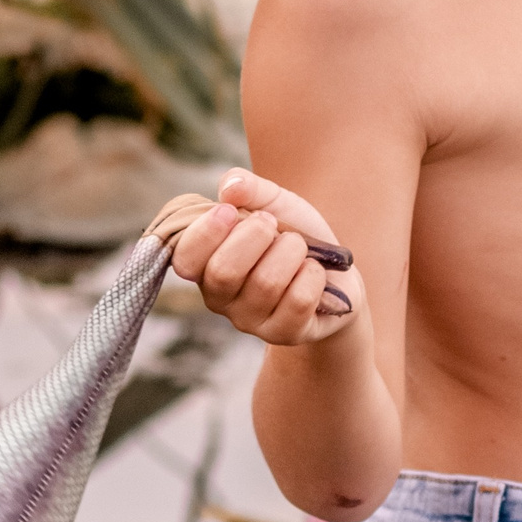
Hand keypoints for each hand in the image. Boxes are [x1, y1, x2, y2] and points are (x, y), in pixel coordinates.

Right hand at [148, 171, 359, 347]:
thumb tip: (230, 187)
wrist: (336, 270)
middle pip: (224, 272)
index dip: (206, 232)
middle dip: (255, 237)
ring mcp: (249, 320)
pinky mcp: (282, 334)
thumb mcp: (272, 201)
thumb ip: (247, 188)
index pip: (184, 258)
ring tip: (298, 247)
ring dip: (291, 252)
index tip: (230, 211)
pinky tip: (313, 271)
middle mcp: (219, 297)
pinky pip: (298, 300)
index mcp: (204, 263)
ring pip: (266, 283)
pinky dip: (313, 275)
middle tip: (272, 224)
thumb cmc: (292, 234)